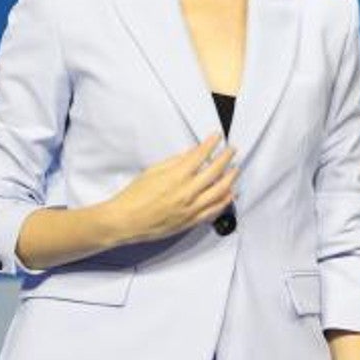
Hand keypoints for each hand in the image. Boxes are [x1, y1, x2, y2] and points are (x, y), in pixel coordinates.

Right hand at [103, 133, 237, 245]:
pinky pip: (214, 210)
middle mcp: (187, 192)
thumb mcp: (153, 171)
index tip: (217, 137)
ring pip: (220, 191)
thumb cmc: (134, 197)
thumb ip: (176, 161)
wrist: (125, 221)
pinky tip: (230, 194)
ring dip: (231, 178)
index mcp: (176, 177)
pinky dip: (225, 200)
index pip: (201, 155)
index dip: (211, 143)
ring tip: (235, 170)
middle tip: (232, 150)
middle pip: (216, 171)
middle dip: (226, 158)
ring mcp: (191, 208)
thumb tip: (193, 153)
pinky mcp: (191, 221)